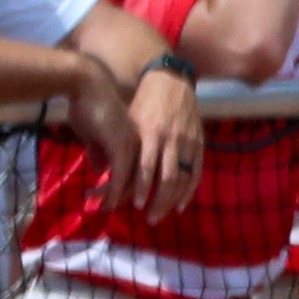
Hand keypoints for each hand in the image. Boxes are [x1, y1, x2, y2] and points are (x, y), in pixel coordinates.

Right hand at [65, 58, 145, 210]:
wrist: (88, 84)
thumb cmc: (90, 103)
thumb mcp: (97, 133)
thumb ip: (101, 151)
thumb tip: (100, 170)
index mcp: (142, 142)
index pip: (145, 172)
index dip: (133, 188)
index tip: (120, 200)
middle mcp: (144, 147)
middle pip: (143, 181)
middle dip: (131, 200)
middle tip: (114, 211)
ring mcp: (135, 148)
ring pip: (132, 183)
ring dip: (116, 199)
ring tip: (103, 209)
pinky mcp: (122, 149)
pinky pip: (122, 180)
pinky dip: (113, 194)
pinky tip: (104, 204)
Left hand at [125, 62, 202, 220]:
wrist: (169, 79)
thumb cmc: (142, 100)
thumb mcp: (126, 119)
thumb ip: (117, 144)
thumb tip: (100, 171)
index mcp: (149, 133)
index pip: (146, 168)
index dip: (141, 188)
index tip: (135, 205)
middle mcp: (170, 139)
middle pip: (166, 179)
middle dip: (158, 201)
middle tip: (149, 218)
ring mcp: (187, 142)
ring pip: (182, 178)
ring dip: (173, 200)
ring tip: (163, 214)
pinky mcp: (198, 143)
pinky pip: (196, 172)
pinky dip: (190, 191)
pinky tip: (181, 204)